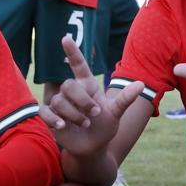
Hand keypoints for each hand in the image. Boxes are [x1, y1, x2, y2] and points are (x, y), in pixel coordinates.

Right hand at [39, 35, 143, 157]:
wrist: (93, 147)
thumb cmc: (105, 126)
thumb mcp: (116, 113)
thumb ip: (125, 99)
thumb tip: (141, 84)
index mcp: (87, 86)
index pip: (78, 65)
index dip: (72, 52)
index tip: (65, 38)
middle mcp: (72, 92)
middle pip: (69, 85)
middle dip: (82, 100)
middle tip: (94, 114)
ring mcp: (59, 103)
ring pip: (60, 101)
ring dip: (75, 115)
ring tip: (85, 124)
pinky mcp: (50, 116)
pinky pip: (45, 112)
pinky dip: (53, 119)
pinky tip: (62, 126)